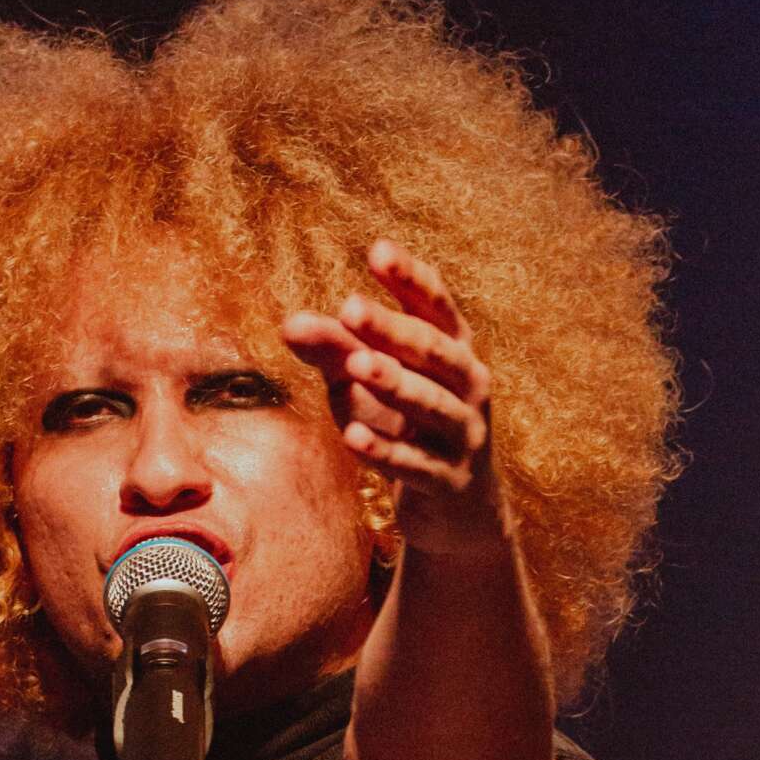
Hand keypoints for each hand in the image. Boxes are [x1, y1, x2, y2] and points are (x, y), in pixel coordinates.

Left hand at [283, 239, 504, 556]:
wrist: (457, 508)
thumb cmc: (407, 425)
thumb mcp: (368, 382)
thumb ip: (334, 350)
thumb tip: (290, 324)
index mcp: (453, 350)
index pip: (436, 306)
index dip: (411, 279)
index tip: (377, 250)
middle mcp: (470, 386)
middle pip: (435, 351)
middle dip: (393, 329)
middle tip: (349, 307)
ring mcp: (464, 435)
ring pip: (433, 405)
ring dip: (395, 383)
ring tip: (357, 365)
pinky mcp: (450, 482)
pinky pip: (418, 465)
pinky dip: (387, 452)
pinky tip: (354, 438)